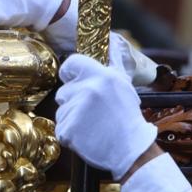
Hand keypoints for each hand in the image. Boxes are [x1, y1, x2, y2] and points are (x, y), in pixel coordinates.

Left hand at [55, 54, 157, 178]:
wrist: (130, 148)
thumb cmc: (127, 117)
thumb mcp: (123, 85)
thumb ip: (111, 65)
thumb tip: (110, 42)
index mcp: (101, 76)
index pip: (71, 63)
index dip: (70, 73)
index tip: (73, 81)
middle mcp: (87, 89)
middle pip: (63, 91)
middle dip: (72, 102)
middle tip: (92, 112)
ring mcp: (76, 109)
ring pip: (61, 111)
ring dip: (72, 119)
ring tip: (91, 125)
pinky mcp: (68, 129)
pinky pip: (61, 128)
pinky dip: (70, 135)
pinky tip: (86, 136)